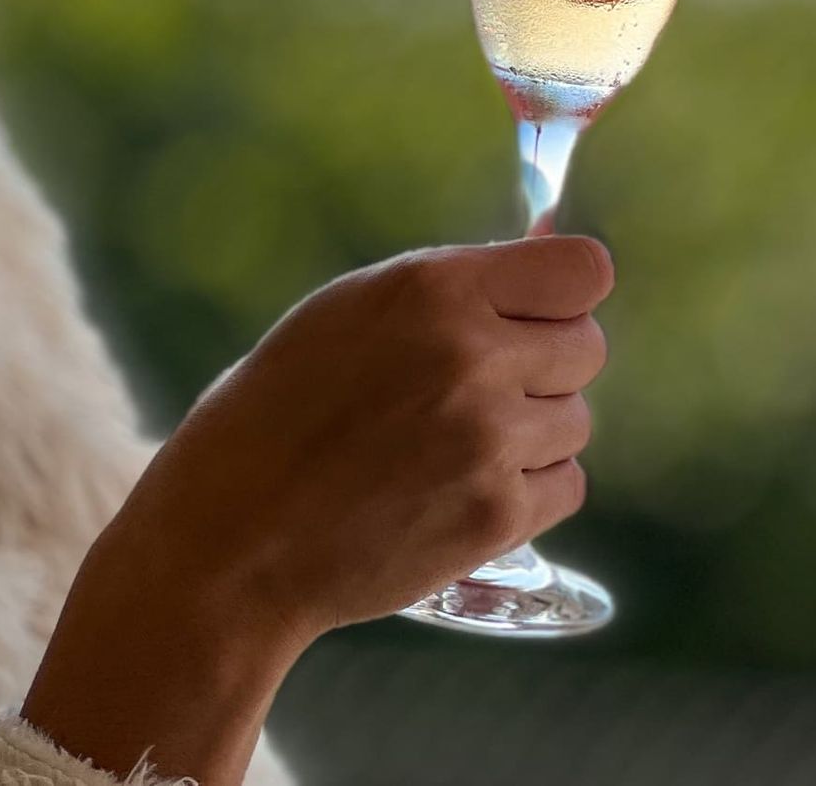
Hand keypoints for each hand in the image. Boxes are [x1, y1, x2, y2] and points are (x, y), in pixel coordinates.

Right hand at [24, 235, 610, 781]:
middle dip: (547, 366)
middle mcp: (473, 357)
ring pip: (577, 421)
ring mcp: (490, 440)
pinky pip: (567, 486)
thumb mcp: (349, 313)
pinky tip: (464, 492)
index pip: (585, 271)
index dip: (565, 295)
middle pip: (588, 347)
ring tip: (454, 450)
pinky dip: (528, 493)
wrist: (227, 545)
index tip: (536, 316)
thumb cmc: (276, 415)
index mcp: (434, 290)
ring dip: (534, 434)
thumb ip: (452, 291)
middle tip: (485, 391)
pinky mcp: (498, 516)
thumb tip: (543, 276)